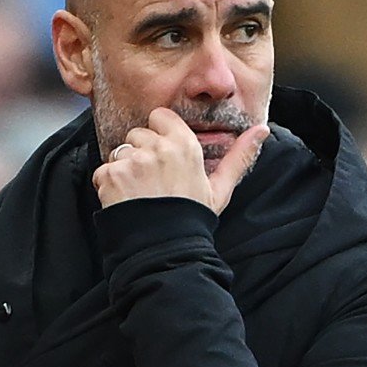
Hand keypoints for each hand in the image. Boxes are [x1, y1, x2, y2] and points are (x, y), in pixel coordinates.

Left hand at [92, 108, 269, 214]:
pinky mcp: (111, 175)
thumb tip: (262, 130)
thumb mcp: (220, 188)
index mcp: (184, 145)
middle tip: (153, 182)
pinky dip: (109, 185)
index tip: (163, 155)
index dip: (159, 134)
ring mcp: (132, 161)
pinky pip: (103, 171)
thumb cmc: (193, 218)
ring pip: (120, 151)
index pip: (160, 116)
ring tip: (140, 193)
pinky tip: (126, 201)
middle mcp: (158, 148)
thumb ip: (240, 156)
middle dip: (141, 152)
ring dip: (124, 169)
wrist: (165, 250)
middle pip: (138, 134)